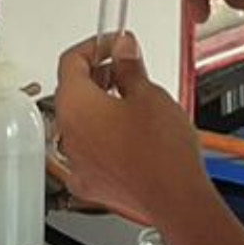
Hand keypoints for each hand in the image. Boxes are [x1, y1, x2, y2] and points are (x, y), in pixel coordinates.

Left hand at [50, 32, 210, 228]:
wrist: (175, 200)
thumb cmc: (162, 152)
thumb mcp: (150, 94)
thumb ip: (129, 66)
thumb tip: (123, 49)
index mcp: (75, 105)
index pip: (70, 62)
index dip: (93, 47)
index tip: (112, 44)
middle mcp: (67, 134)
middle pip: (73, 92)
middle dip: (98, 76)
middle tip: (125, 69)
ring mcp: (76, 161)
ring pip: (81, 123)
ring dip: (100, 108)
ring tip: (133, 102)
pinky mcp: (89, 182)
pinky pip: (89, 152)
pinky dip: (104, 139)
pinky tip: (129, 136)